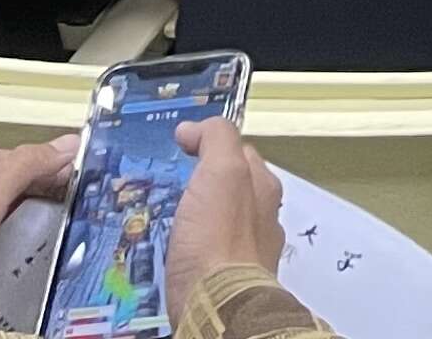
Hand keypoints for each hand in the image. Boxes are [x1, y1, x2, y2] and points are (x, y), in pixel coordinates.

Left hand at [0, 134, 77, 334]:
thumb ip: (26, 167)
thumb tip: (72, 140)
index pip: (37, 158)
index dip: (68, 179)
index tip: (98, 203)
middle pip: (28, 186)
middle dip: (55, 205)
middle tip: (87, 232)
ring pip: (15, 215)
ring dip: (37, 232)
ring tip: (65, 252)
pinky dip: (16, 250)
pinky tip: (30, 266)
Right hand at [166, 118, 283, 295]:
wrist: (218, 304)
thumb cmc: (219, 235)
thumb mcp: (221, 171)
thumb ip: (216, 140)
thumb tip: (193, 128)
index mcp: (264, 189)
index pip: (241, 154)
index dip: (212, 146)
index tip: (182, 148)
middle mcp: (263, 219)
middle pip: (232, 190)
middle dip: (206, 185)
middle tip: (172, 186)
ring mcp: (248, 253)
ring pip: (220, 225)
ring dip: (198, 218)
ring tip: (168, 220)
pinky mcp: (228, 282)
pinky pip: (209, 255)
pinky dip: (194, 249)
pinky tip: (175, 253)